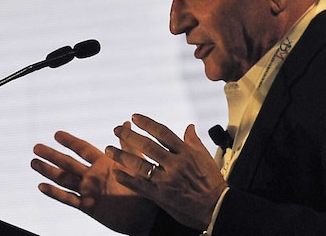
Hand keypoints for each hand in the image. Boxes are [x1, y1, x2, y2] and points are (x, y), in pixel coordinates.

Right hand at [32, 126, 158, 234]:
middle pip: (68, 163)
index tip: (56, 133)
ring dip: (48, 171)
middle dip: (52, 155)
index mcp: (103, 163)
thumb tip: (126, 123)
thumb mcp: (136, 163)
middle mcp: (93, 176)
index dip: (70, 141)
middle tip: (36, 147)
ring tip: (33, 162)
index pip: (82, 149)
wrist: (149, 215)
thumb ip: (127, 145)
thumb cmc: (146, 188)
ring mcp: (89, 191)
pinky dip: (54, 193)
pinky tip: (41, 186)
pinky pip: (69, 199)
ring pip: (64, 179)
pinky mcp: (89, 206)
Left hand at [107, 114, 226, 230]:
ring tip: (109, 149)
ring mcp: (167, 180)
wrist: (217, 208)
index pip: (162, 133)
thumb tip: (189, 126)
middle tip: (116, 129)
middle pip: (147, 146)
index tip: (134, 117)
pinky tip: (116, 172)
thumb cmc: (213, 184)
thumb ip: (194, 141)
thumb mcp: (206, 158)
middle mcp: (174, 164)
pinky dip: (127, 178)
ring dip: (122, 156)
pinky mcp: (161, 195)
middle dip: (129, 136)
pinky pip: (140, 185)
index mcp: (185, 153)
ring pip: (140, 165)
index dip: (147, 123)